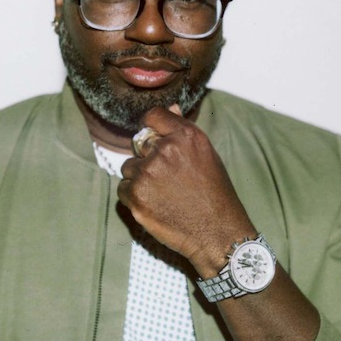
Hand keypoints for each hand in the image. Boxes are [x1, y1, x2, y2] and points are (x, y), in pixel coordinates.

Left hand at [117, 105, 255, 274]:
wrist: (217, 232)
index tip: (156, 139)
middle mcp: (165, 150)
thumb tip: (169, 108)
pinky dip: (134, 196)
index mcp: (185, 136)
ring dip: (140, 177)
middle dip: (149, 157)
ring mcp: (147, 173)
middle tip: (167, 177)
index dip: (152, 127)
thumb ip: (183, 132)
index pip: (153, 116)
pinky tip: (155, 204)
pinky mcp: (135, 196)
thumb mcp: (207, 155)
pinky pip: (123, 189)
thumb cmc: (216, 193)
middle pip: (140, 143)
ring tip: (163, 193)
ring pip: (129, 167)